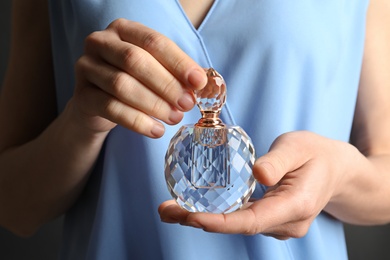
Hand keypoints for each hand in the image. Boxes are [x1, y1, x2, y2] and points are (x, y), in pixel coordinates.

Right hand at [71, 19, 206, 136]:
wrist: (99, 105)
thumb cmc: (134, 82)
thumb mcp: (155, 71)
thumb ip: (176, 73)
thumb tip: (203, 84)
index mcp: (123, 29)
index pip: (154, 42)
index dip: (179, 63)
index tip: (199, 83)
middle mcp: (100, 43)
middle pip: (135, 61)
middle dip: (166, 85)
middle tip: (186, 104)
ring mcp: (86, 68)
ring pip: (122, 85)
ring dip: (154, 104)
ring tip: (174, 118)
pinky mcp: (81, 96)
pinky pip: (111, 108)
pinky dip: (138, 121)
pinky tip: (156, 130)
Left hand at [159, 131, 353, 238]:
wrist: (335, 169)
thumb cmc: (317, 154)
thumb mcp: (299, 146)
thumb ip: (279, 161)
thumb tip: (259, 175)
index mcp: (296, 205)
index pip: (253, 221)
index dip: (221, 222)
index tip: (191, 217)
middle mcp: (287, 222)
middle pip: (239, 226)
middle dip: (200, 221)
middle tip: (167, 211)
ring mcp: (279, 224)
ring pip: (238, 225)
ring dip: (203, 218)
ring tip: (171, 209)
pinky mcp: (271, 218)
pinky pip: (242, 219)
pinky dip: (217, 214)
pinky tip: (194, 206)